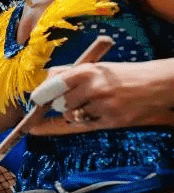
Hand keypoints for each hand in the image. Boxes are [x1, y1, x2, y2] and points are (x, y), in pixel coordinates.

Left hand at [45, 62, 173, 129]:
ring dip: (72, 113)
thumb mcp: (98, 68)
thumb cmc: (123, 75)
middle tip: (67, 100)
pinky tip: (93, 113)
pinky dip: (84, 120)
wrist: (157, 85)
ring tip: (88, 104)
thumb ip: (72, 73)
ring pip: (71, 116)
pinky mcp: (111, 121)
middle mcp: (94, 88)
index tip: (35, 99)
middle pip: (60, 103)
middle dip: (59, 104)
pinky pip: (84, 125)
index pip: (56, 84)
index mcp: (88, 71)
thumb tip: (45, 79)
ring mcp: (102, 106)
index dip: (42, 93)